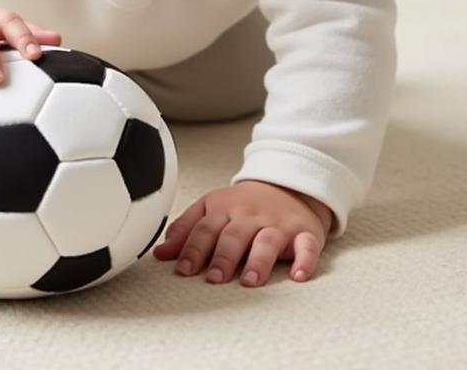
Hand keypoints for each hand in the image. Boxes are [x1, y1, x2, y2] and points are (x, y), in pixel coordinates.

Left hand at [152, 180, 332, 286]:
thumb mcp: (211, 209)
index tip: (182, 269)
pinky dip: (305, 260)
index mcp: (224, 209)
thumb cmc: (243, 205)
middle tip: (213, 278)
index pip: (205, 228)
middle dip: (223, 257)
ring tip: (250, 281)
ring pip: (268, 241)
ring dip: (259, 261)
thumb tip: (159, 253)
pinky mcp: (304, 232)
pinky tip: (299, 275)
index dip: (192, 248)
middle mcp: (250, 216)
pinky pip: (307, 246)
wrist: (288, 185)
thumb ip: (186, 230)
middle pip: (234, 235)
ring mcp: (278, 224)